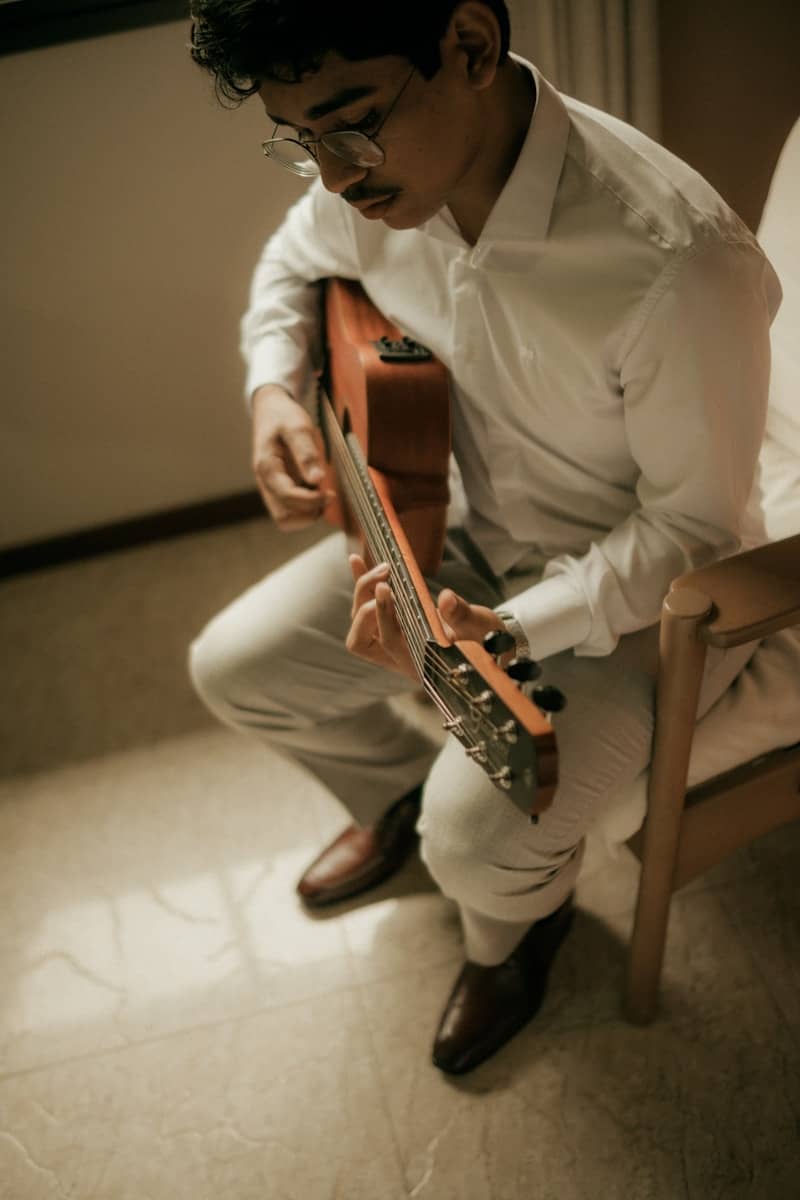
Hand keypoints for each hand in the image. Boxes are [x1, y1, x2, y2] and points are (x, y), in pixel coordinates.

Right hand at [251, 385, 333, 530]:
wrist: (270, 409)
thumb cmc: (283, 416)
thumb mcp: (298, 427)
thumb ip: (306, 453)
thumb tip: (317, 479)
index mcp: (267, 467)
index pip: (287, 497)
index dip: (312, 500)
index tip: (330, 493)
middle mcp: (265, 483)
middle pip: (284, 518)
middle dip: (308, 513)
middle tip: (327, 496)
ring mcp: (270, 488)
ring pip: (285, 518)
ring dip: (307, 514)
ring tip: (322, 495)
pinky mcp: (278, 489)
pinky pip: (289, 510)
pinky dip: (305, 508)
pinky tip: (316, 492)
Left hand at [345, 554, 505, 679]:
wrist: (487, 643)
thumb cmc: (485, 639)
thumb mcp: (481, 628)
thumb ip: (463, 616)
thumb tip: (447, 599)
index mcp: (420, 664)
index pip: (390, 642)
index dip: (384, 616)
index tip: (387, 588)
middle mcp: (399, 657)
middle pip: (361, 638)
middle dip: (367, 605)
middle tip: (386, 578)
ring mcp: (391, 642)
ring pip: (360, 622)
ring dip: (364, 592)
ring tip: (382, 568)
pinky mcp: (391, 625)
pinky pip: (366, 606)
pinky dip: (361, 585)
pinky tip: (356, 559)